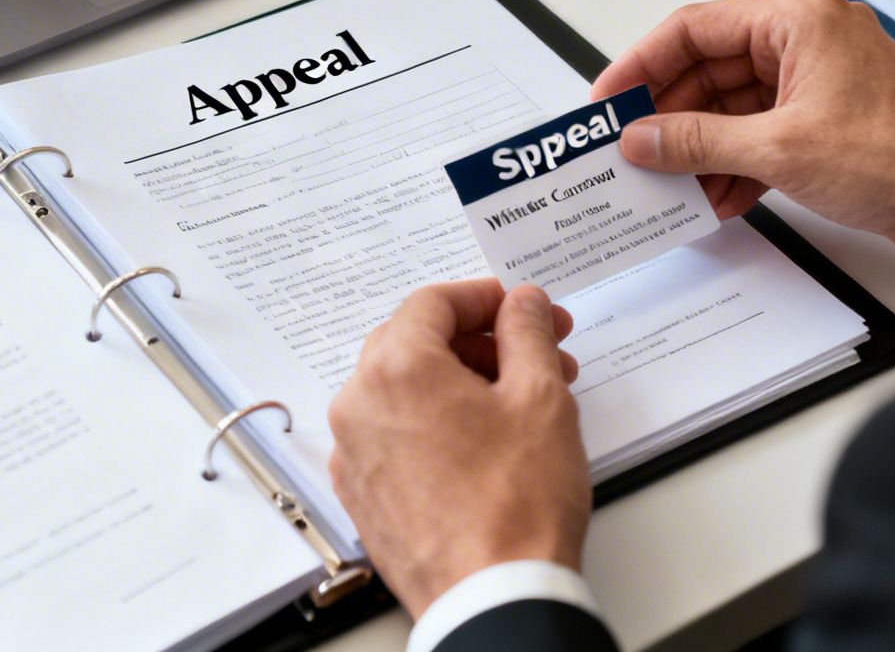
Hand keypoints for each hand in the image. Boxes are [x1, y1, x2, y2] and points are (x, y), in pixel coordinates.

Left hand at [328, 280, 589, 617]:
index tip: (522, 309)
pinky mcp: (362, 495)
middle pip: (415, 343)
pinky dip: (435, 424)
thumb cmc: (515, 506)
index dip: (486, 298)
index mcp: (396, 369)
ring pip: (405, 392)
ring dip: (462, 384)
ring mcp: (353, 455)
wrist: (493, 597)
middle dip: (481, 342)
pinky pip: (394, 436)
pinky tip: (484, 442)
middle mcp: (358, 406)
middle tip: (535, 352)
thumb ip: (527, 333)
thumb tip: (522, 304)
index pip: (433, 303)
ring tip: (522, 404)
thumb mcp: (540, 397)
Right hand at [590, 0, 894, 265]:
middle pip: (709, 67)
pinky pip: (759, 129)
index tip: (608, 103)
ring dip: (700, 146)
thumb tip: (639, 139)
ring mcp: (817, 78)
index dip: (642, 65)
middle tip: (628, 152)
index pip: (694, 29)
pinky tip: (713, 199)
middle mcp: (805, 38)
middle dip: (669, 115)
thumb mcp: (778, 151)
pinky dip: (733, 161)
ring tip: (667, 186)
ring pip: (732, 104)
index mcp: (797, 20)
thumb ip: (698, 141)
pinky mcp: (826, 117)